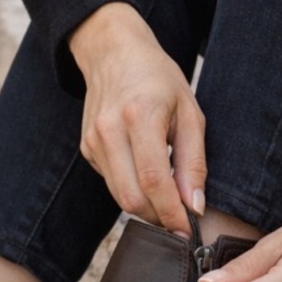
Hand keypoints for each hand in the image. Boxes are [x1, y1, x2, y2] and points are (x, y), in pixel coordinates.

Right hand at [69, 3, 205, 235]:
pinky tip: (145, 173)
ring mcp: (93, 140)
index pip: (155, 180)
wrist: (114, 53)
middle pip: (132, 196)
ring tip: (167, 198)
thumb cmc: (158, 79)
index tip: (189, 229)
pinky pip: (111, 182)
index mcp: (141, 116)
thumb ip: (193, 161)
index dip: (172, 212)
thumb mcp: (189, 112)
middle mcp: (110, 130)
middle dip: (159, 217)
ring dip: (146, 207)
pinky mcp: (86, 148)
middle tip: (180, 220)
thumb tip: (195, 205)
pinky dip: (132, 188)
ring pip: (119, 195)